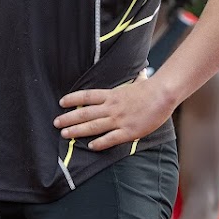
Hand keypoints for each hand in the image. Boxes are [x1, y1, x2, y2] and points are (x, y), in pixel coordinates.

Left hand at [54, 74, 173, 150]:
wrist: (162, 95)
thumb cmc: (151, 88)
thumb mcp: (138, 82)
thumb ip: (135, 80)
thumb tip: (141, 73)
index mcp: (112, 95)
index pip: (87, 96)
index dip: (73, 99)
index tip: (61, 102)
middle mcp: (112, 107)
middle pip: (85, 113)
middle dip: (69, 118)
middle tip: (56, 123)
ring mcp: (119, 120)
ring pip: (93, 126)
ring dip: (77, 130)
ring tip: (64, 134)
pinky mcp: (128, 131)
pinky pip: (110, 138)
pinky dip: (100, 143)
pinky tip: (90, 146)